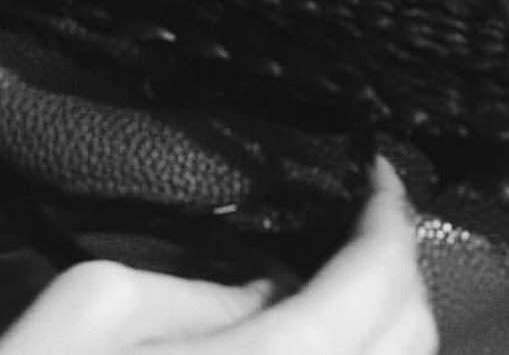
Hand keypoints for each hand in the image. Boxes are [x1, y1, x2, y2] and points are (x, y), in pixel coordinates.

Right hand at [0, 158, 436, 353]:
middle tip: (366, 219)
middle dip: (404, 265)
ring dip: (394, 328)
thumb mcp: (94, 306)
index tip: (376, 170)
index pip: (376, 281)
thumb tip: (271, 291)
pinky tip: (327, 345)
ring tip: (352, 281)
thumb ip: (201, 290)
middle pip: (414, 340)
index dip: (390, 214)